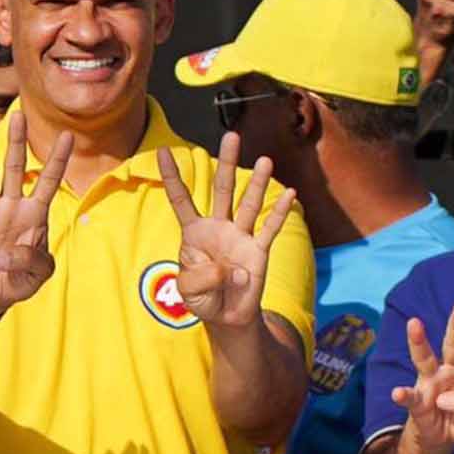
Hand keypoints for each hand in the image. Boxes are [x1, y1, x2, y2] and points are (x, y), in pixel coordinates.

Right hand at [0, 112, 73, 321]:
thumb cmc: (18, 283)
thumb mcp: (36, 276)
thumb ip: (30, 261)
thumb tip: (4, 253)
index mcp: (35, 215)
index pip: (49, 181)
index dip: (58, 160)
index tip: (68, 135)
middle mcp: (12, 206)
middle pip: (16, 168)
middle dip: (17, 143)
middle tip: (18, 116)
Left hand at [155, 132, 295, 329]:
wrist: (226, 317)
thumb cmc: (202, 298)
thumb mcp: (188, 290)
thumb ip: (200, 277)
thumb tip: (229, 268)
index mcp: (194, 233)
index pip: (181, 199)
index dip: (172, 176)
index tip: (163, 151)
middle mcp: (219, 227)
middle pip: (222, 189)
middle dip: (226, 163)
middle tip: (231, 135)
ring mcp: (240, 237)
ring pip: (248, 205)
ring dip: (257, 183)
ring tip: (265, 161)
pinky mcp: (258, 252)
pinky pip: (270, 230)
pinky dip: (280, 213)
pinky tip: (290, 194)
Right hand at [392, 302, 453, 450]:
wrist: (443, 437)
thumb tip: (447, 397)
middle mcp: (452, 370)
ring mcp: (432, 382)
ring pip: (425, 358)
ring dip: (419, 341)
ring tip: (414, 323)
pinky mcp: (418, 400)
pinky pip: (410, 396)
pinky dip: (403, 395)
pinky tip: (398, 393)